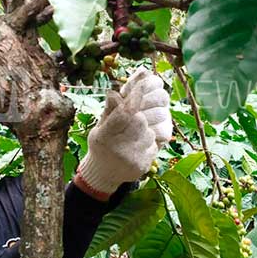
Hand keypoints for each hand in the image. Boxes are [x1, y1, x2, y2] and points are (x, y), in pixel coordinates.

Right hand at [74, 68, 170, 199]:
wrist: (104, 173)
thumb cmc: (102, 142)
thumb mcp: (101, 124)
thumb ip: (112, 107)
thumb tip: (117, 89)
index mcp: (104, 134)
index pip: (124, 111)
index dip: (135, 96)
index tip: (143, 84)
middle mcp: (116, 147)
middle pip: (140, 119)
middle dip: (141, 114)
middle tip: (138, 115)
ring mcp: (130, 158)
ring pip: (150, 132)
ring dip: (146, 129)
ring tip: (136, 134)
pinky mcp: (142, 166)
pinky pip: (155, 145)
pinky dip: (150, 142)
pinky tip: (140, 146)